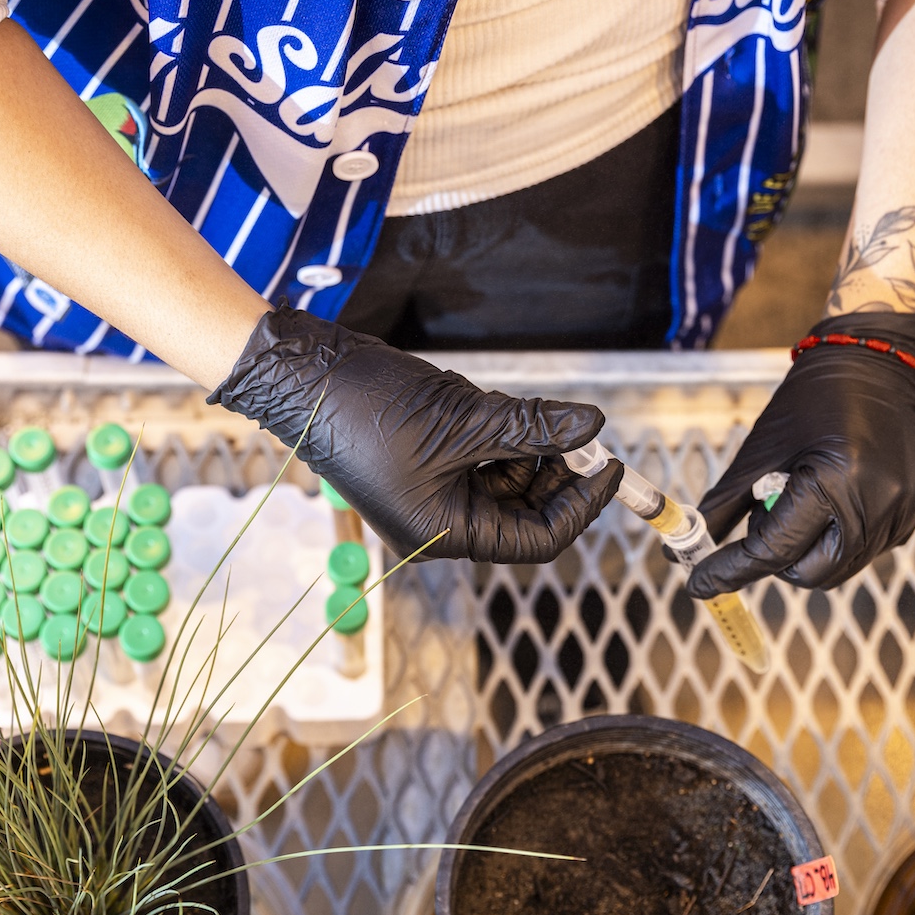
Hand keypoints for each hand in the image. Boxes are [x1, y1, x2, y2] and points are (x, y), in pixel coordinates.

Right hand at [208, 309, 622, 561]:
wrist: (304, 375)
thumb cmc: (368, 408)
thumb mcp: (464, 419)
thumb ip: (532, 428)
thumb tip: (593, 426)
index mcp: (444, 533)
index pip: (536, 539)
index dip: (580, 504)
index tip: (611, 464)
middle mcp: (438, 523)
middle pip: (524, 512)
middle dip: (554, 472)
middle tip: (578, 431)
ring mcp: (430, 494)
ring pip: (504, 480)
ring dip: (524, 446)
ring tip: (519, 409)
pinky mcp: (423, 463)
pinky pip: (478, 457)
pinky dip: (496, 434)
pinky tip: (487, 405)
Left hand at [686, 313, 914, 595]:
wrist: (877, 364)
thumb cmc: (812, 399)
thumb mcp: (760, 449)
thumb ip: (723, 504)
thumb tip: (685, 547)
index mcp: (835, 482)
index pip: (774, 550)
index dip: (731, 570)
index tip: (700, 584)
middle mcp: (876, 503)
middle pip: (811, 573)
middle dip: (778, 561)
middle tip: (764, 520)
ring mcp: (901, 511)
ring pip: (838, 567)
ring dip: (808, 550)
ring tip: (801, 498)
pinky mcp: (913, 513)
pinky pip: (865, 550)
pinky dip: (837, 539)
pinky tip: (832, 498)